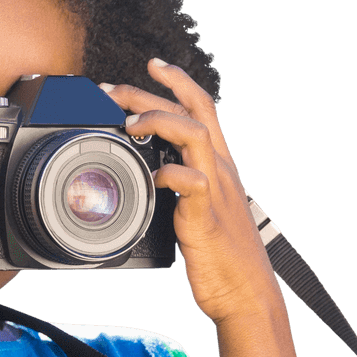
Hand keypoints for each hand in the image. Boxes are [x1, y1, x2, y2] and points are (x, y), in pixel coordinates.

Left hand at [102, 59, 283, 324]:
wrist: (245, 292)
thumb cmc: (219, 255)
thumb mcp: (197, 210)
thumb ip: (178, 187)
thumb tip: (148, 175)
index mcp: (218, 165)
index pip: (202, 107)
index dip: (180, 81)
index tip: (154, 63)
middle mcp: (220, 170)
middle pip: (192, 111)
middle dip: (150, 92)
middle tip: (112, 89)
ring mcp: (216, 191)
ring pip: (194, 134)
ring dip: (158, 121)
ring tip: (128, 124)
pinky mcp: (206, 217)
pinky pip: (193, 183)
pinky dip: (171, 174)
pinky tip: (154, 177)